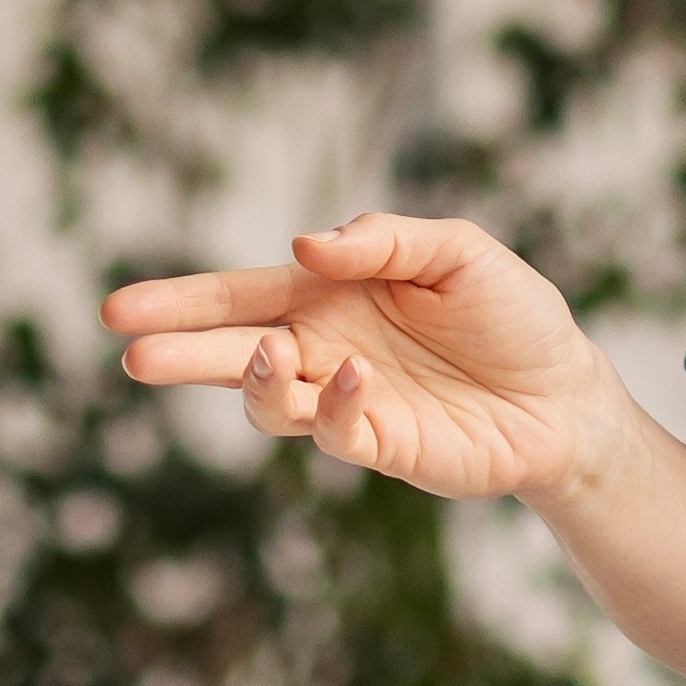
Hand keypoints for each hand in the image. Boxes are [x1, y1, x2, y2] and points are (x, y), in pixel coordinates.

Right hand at [103, 215, 640, 513]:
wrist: (566, 393)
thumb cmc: (511, 314)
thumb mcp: (458, 251)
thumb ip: (385, 240)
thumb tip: (306, 244)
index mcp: (329, 294)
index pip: (239, 296)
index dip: (180, 302)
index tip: (119, 309)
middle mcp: (323, 348)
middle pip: (232, 351)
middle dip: (180, 351)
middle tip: (135, 355)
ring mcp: (346, 402)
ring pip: (268, 400)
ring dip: (256, 380)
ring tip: (264, 357)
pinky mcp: (380, 445)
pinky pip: (334, 431)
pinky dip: (331, 407)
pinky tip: (353, 379)